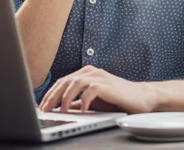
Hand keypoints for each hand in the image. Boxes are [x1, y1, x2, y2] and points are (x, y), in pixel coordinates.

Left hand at [38, 66, 157, 113]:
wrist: (141, 97)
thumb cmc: (117, 99)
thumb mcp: (93, 100)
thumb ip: (78, 101)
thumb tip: (59, 108)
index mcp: (87, 73)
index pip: (63, 81)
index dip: (50, 94)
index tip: (41, 107)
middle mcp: (92, 72)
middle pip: (65, 80)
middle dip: (53, 96)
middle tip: (44, 110)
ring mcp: (100, 77)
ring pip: (75, 82)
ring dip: (65, 98)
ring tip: (61, 111)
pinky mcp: (108, 85)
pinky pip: (90, 90)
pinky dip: (83, 100)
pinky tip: (82, 110)